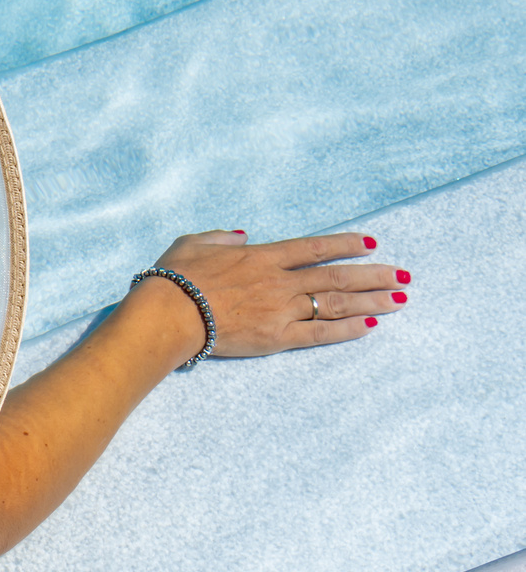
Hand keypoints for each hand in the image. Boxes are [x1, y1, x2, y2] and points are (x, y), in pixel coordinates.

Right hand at [136, 228, 407, 360]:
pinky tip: (370, 326)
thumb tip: (241, 234)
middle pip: (337, 276)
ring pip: (336, 303)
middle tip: (403, 275)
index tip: (371, 243)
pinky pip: (320, 333)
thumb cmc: (174, 277)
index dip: (345, 244)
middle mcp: (280, 281)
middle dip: (374, 275)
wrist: (168, 313)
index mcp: (262, 256)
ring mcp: (282, 310)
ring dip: (371, 301)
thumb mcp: (192, 243)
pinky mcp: (277, 337)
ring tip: (400, 300)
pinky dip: (346, 329)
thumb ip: (220, 237)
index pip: (315, 248)